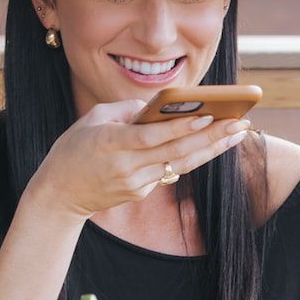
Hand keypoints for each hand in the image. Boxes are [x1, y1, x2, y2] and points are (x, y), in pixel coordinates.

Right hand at [25, 99, 251, 219]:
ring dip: (212, 148)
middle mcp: (127, 167)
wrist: (59, 194)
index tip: (208, 115)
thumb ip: (126, 110)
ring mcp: (136, 183)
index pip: (154, 137)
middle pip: (177, 152)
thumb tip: (158, 105)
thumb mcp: (92, 119)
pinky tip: (212, 144)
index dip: (181, 127)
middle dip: (212, 137)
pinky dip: (190, 157)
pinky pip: (169, 171)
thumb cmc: (73, 149)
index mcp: (112, 144)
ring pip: (180, 164)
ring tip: (237, 133)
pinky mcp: (140, 193)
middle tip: (240, 123)